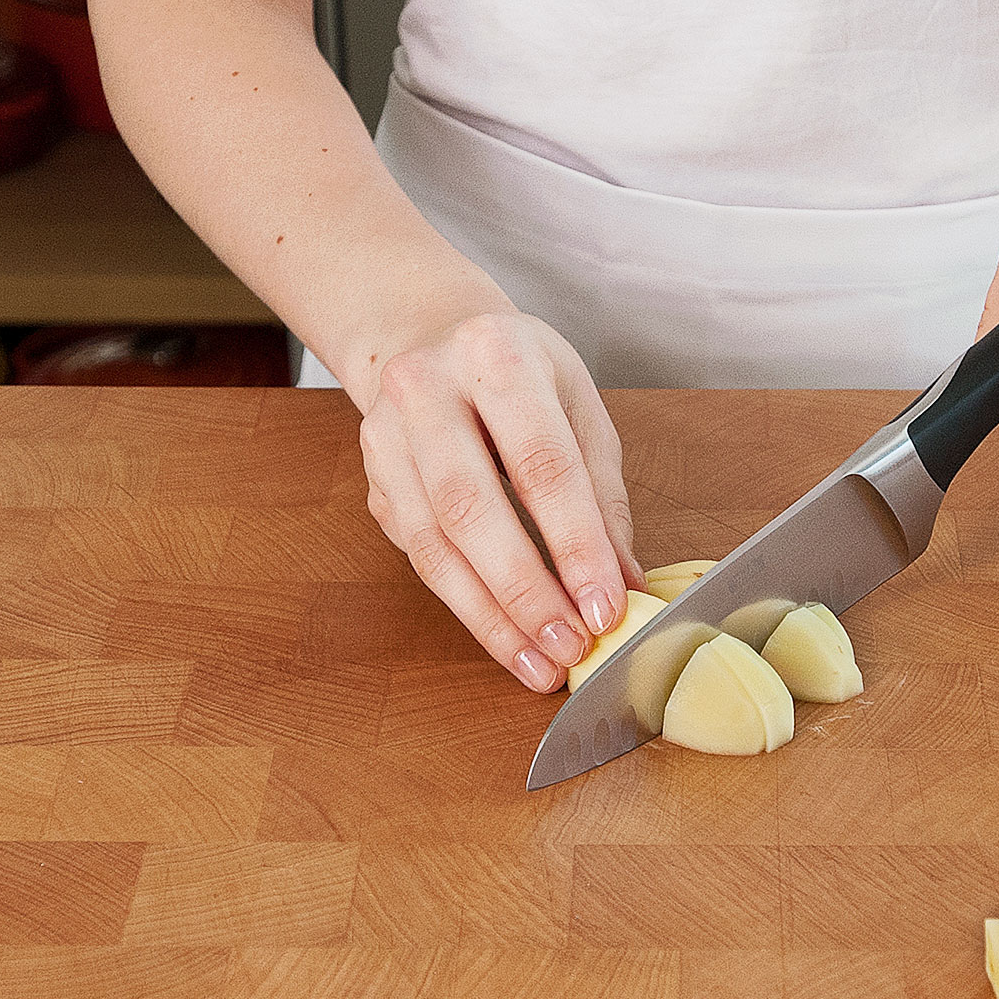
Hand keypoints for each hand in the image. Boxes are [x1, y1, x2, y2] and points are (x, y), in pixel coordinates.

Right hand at [359, 309, 642, 690]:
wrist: (427, 335)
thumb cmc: (517, 372)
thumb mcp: (576, 405)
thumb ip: (602, 494)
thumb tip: (625, 581)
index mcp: (495, 355)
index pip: (542, 465)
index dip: (575, 544)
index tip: (605, 607)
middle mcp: (427, 390)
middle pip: (473, 509)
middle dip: (526, 592)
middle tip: (569, 648)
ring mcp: (387, 435)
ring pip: (435, 544)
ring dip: (491, 616)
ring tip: (538, 664)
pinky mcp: (373, 480)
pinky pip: (419, 555)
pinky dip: (465, 606)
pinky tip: (505, 638)